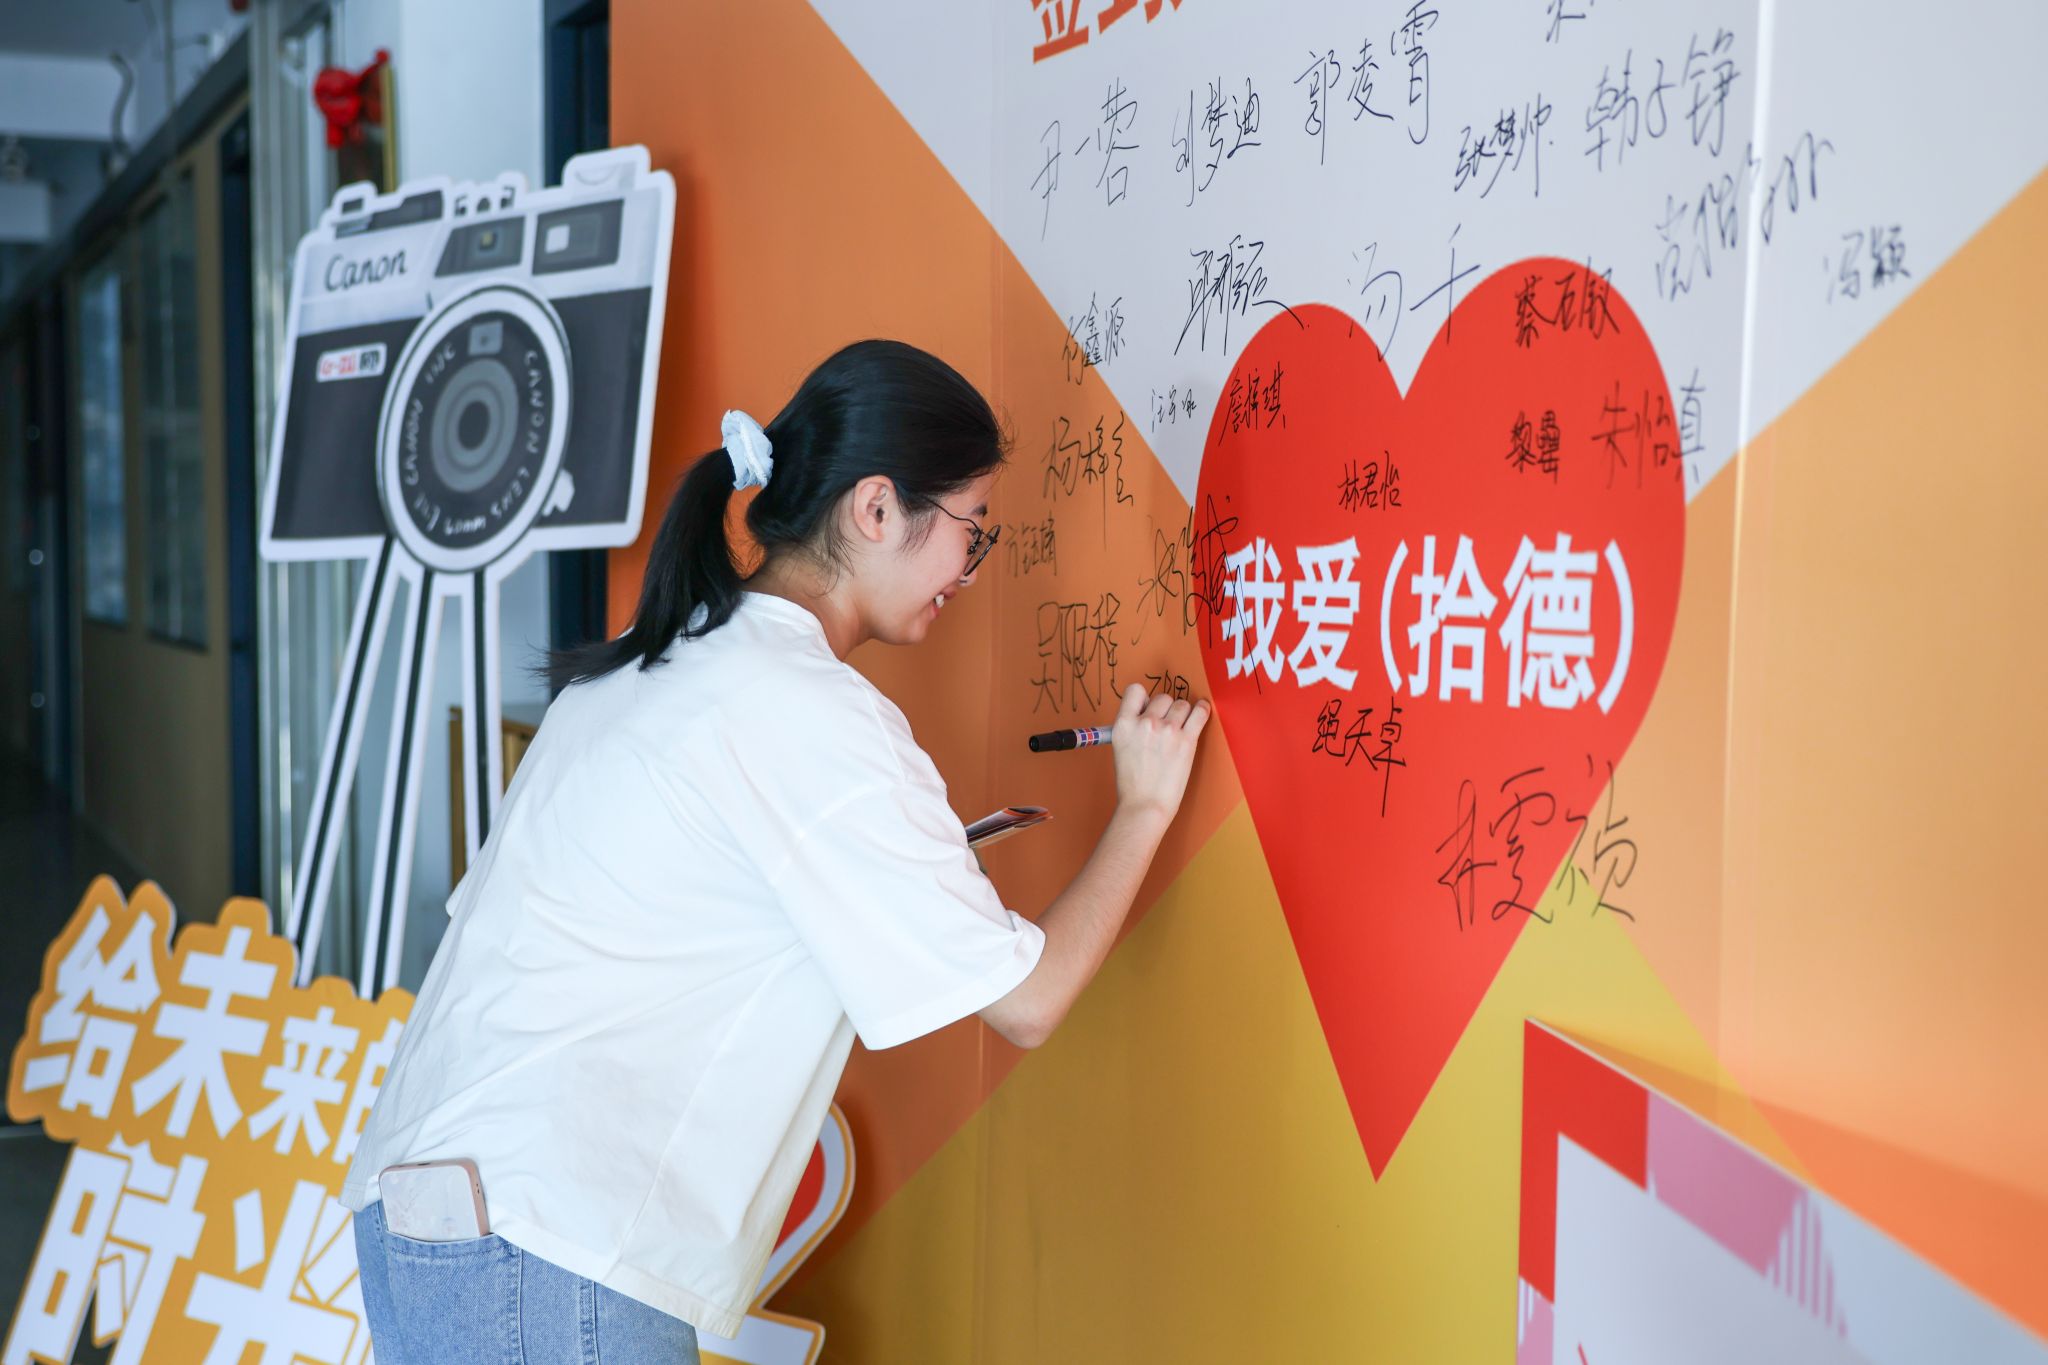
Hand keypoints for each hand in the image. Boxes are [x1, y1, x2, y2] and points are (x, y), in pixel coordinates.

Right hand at [1108, 684, 1212, 824]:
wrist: (1145, 805)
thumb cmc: (1132, 782)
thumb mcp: (1120, 747)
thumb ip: (1132, 726)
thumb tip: (1149, 711)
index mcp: (1123, 724)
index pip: (1135, 690)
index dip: (1144, 698)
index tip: (1149, 707)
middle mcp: (1145, 723)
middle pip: (1162, 697)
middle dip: (1165, 708)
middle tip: (1166, 724)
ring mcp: (1167, 730)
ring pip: (1181, 704)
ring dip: (1182, 713)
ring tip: (1181, 725)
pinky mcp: (1186, 740)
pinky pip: (1199, 713)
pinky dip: (1202, 709)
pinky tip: (1202, 710)